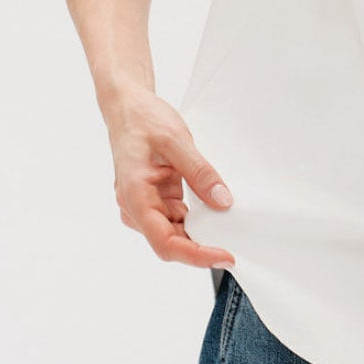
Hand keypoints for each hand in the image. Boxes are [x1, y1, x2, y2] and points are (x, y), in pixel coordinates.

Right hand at [102, 84, 235, 270]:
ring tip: (227, 225)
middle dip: (201, 246)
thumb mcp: (177, 141)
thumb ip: (200, 173)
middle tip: (235, 244)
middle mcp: (136, 208)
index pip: (165, 242)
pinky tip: (212, 209)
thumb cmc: (143, 121)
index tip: (224, 256)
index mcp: (135, 197)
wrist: (128, 108)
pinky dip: (195, 216)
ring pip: (174, 231)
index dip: (196, 255)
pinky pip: (176, 216)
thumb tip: (222, 201)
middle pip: (170, 242)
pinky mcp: (154, 199)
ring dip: (199, 231)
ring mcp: (144, 205)